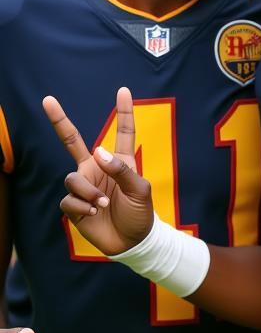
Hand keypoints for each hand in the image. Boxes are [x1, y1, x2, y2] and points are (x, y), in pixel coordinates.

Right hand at [45, 87, 154, 255]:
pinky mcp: (74, 205)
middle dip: (59, 120)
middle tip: (47, 100)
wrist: (131, 242)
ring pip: (71, 178)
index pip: (122, 132)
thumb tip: (98, 151)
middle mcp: (97, 169)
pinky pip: (68, 199)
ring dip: (87, 192)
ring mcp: (84, 186)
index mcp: (119, 161)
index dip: (124, 111)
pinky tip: (92, 214)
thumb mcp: (139, 190)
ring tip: (101, 205)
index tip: (123, 90)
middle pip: (72, 141)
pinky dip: (81, 207)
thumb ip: (121, 170)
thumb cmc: (140, 213)